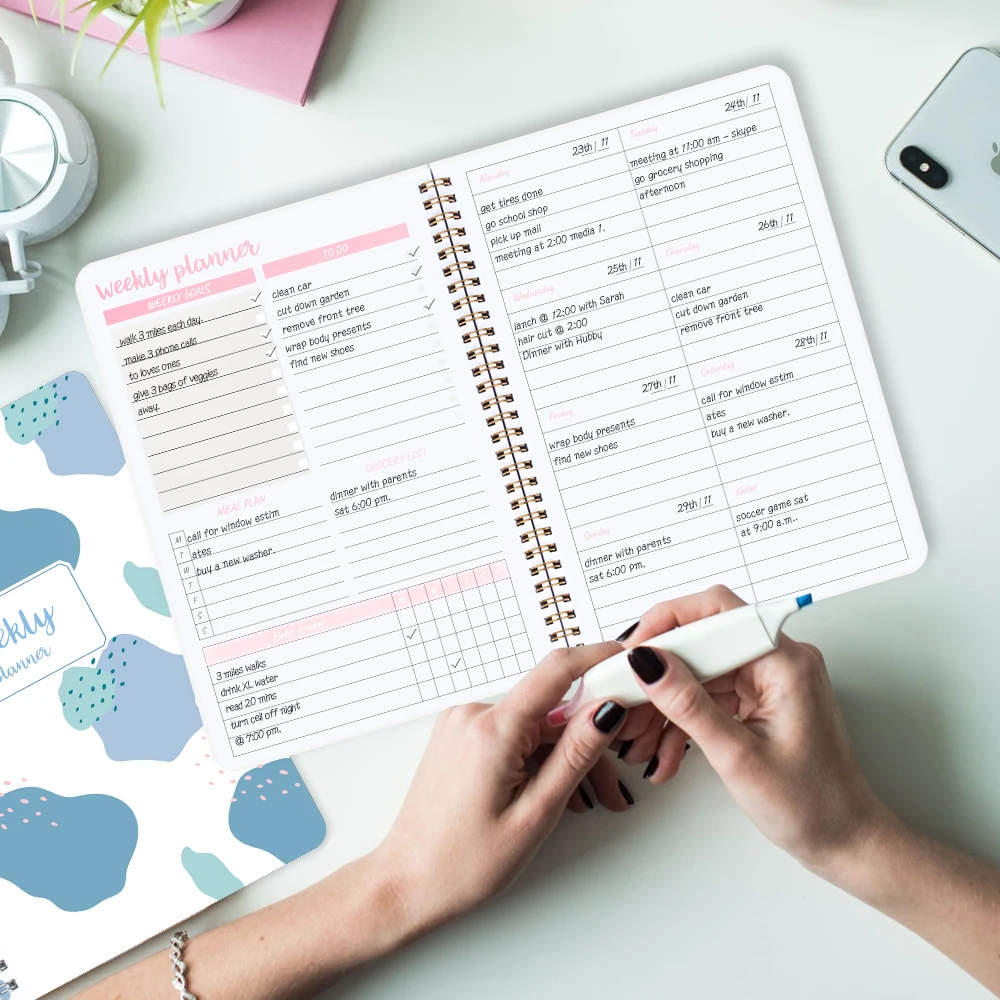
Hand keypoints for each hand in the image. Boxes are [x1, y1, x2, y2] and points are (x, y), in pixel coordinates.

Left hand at [373, 643, 628, 936]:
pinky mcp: (460, 735)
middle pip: (552, 708)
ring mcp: (462, 723)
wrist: (406, 881)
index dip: (598, 658)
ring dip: (562, 756)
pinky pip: (512, 732)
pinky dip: (536, 756)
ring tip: (578, 803)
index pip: (556, 669)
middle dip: (587, 741)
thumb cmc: (461, 862)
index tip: (626, 661)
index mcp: (492, 730)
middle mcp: (473, 715)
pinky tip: (546, 790)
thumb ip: (575, 755)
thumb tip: (607, 710)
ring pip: (535, 724)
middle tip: (611, 789)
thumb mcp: (535, 814)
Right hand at [623, 585, 892, 875]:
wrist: (846, 842)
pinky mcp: (758, 699)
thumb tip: (648, 663)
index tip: (632, 652)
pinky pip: (707, 694)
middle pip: (700, 640)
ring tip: (640, 740)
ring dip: (664, 703)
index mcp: (785, 661)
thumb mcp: (738, 756)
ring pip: (698, 670)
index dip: (667, 623)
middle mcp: (778, 660)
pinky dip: (682, 719)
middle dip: (658, 674)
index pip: (716, 610)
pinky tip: (664, 751)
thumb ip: (689, 705)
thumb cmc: (814, 805)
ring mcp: (767, 680)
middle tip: (625, 699)